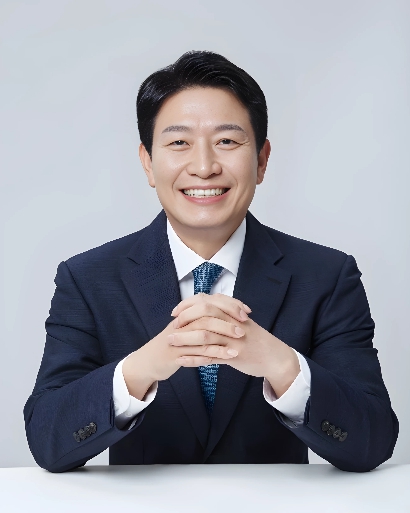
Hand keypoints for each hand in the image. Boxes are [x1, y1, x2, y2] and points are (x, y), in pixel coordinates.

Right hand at [123, 301, 245, 390]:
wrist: (149, 361)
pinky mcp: (176, 355)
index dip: (229, 305)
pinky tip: (229, 357)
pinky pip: (198, 353)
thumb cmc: (173, 344)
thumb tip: (225, 309)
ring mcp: (179, 339)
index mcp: (187, 314)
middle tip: (244, 326)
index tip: (246, 311)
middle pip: (207, 315)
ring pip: (203, 334)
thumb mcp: (187, 327)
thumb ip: (203, 318)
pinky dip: (214, 354)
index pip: (210, 302)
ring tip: (240, 343)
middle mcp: (182, 323)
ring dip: (223, 338)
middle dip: (228, 320)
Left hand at [171, 293, 299, 396]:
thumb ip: (223, 312)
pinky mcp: (234, 356)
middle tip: (172, 326)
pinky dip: (194, 358)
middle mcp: (232, 322)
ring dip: (185, 338)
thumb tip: (202, 305)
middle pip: (204, 314)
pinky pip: (210, 357)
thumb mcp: (240, 321)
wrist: (274, 357)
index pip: (206, 301)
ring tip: (170, 341)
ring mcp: (233, 339)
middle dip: (184, 318)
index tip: (175, 311)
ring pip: (205, 335)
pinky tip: (182, 361)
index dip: (188, 305)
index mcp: (232, 311)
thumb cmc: (255, 339)